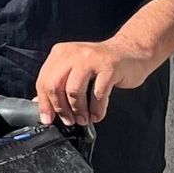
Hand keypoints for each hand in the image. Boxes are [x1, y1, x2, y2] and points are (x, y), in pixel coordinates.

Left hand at [34, 39, 157, 125]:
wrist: (132, 51)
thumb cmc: (102, 63)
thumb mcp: (76, 69)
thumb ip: (59, 83)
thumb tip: (41, 104)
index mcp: (61, 53)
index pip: (44, 81)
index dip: (44, 103)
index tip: (47, 119)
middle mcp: (73, 53)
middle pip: (55, 86)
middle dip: (60, 109)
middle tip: (68, 120)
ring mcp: (91, 59)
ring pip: (74, 91)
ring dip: (78, 111)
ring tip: (83, 119)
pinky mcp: (109, 67)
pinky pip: (97, 94)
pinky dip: (97, 109)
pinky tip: (97, 114)